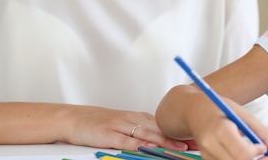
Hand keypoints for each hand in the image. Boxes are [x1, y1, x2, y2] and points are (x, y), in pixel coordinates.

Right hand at [62, 105, 189, 150]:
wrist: (72, 118)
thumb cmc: (99, 123)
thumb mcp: (124, 124)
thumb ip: (143, 131)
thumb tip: (163, 140)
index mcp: (137, 117)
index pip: (164, 125)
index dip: (180, 132)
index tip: (195, 138)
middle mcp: (131, 119)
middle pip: (159, 128)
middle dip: (178, 137)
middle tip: (194, 144)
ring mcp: (119, 126)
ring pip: (146, 133)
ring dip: (164, 141)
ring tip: (180, 148)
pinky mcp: (107, 134)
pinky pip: (125, 140)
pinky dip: (138, 145)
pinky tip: (148, 149)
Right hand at [188, 100, 267, 159]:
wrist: (194, 111)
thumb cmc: (220, 109)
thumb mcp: (243, 114)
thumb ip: (263, 133)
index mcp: (221, 129)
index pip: (242, 153)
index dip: (257, 154)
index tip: (263, 147)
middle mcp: (210, 145)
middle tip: (266, 157)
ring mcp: (206, 154)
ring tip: (255, 155)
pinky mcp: (206, 159)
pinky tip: (242, 156)